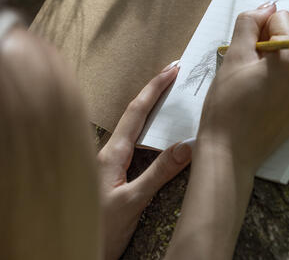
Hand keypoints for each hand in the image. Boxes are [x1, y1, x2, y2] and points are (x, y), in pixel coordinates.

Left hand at [97, 61, 191, 259]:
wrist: (78, 249)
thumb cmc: (100, 228)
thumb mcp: (132, 201)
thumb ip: (158, 173)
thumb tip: (186, 145)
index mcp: (113, 153)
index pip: (137, 111)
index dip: (155, 87)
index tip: (172, 69)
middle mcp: (110, 152)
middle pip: (134, 112)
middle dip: (154, 90)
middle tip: (173, 72)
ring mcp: (111, 163)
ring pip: (133, 126)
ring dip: (151, 107)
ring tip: (169, 94)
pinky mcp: (114, 175)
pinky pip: (134, 142)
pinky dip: (149, 128)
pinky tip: (157, 132)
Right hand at [198, 2, 288, 173]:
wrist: (230, 153)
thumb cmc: (227, 104)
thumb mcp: (233, 56)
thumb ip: (249, 23)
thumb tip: (267, 6)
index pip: (279, 18)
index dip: (257, 29)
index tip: (245, 51)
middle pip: (287, 38)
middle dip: (265, 46)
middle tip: (245, 70)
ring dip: (271, 63)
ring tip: (251, 85)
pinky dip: (277, 80)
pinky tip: (260, 97)